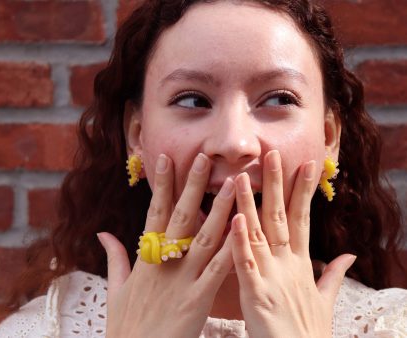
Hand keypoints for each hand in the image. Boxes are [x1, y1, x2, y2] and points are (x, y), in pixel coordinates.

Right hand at [98, 153, 235, 337]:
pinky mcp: (198, 299)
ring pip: (204, 236)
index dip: (161, 186)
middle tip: (202, 157)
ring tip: (232, 183)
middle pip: (180, 217)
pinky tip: (242, 227)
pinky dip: (230, 247)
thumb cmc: (126, 327)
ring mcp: (182, 279)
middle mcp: (163, 263)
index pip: (154, 213)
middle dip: (191, 185)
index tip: (166, 160)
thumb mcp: (116, 290)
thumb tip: (103, 232)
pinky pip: (217, 269)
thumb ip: (115, 258)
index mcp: (145, 259)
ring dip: (219, 209)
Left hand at [231, 150, 355, 337]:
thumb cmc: (307, 331)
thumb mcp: (324, 300)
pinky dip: (240, 241)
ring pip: (258, 233)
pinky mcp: (255, 293)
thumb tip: (350, 255)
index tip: (307, 165)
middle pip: (281, 216)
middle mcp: (286, 263)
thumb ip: (333, 274)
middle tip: (273, 153)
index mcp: (300, 263)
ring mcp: (270, 276)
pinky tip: (235, 219)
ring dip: (250, 203)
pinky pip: (244, 262)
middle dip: (278, 184)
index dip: (303, 191)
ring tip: (242, 176)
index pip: (302, 218)